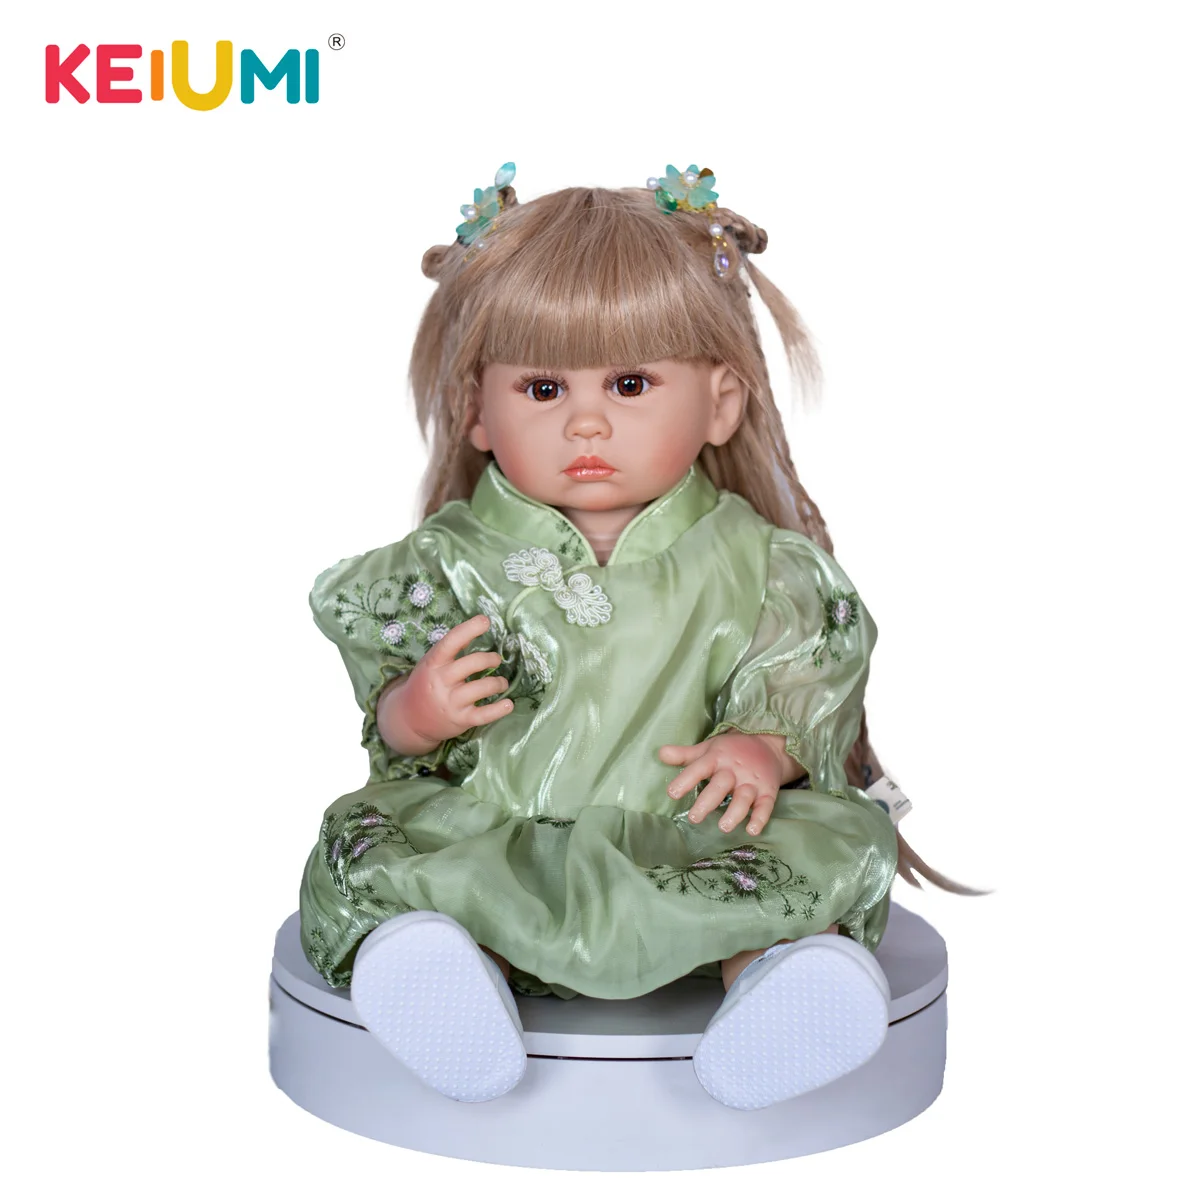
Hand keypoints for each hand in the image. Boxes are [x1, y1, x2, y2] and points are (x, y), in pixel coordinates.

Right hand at [380, 614, 512, 749]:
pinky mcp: (460, 720)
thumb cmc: (424, 685)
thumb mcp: (431, 665)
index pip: (451, 642)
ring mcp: (451, 702)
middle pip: (472, 664)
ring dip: (498, 683)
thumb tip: (475, 626)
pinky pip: (483, 714)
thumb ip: (451, 649)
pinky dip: (498, 709)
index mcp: (433, 664)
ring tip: (501, 683)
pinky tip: (508, 704)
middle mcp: (441, 681)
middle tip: (496, 660)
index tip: (485, 621)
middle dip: (490, 659)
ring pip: (482, 687)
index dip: (469, 629)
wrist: (408, 719)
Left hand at [658, 732, 789, 836]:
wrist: (770, 745)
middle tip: (694, 818)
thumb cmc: (731, 751)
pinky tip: (752, 830)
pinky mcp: (767, 792)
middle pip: (720, 785)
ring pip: (744, 797)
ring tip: (724, 827)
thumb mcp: (708, 749)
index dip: (686, 780)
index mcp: (717, 758)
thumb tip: (660, 754)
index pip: (699, 768)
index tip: (672, 793)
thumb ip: (684, 755)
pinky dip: (761, 817)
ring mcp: (751, 781)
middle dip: (708, 801)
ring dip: (735, 812)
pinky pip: (766, 805)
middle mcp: (734, 770)